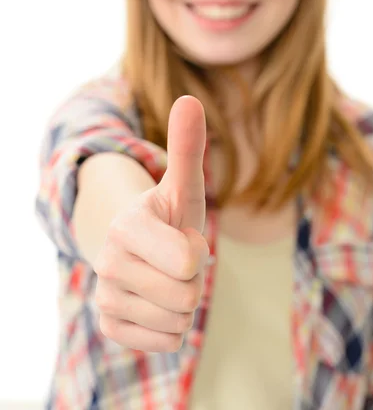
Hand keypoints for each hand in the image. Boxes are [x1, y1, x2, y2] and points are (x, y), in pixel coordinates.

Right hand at [93, 96, 208, 352]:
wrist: (140, 249)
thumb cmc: (169, 216)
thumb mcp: (183, 186)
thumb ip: (187, 147)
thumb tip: (189, 99)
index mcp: (128, 226)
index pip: (188, 260)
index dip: (198, 251)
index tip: (182, 238)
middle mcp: (108, 264)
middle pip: (188, 296)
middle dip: (192, 279)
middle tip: (176, 262)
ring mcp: (106, 298)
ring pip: (179, 322)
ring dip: (183, 303)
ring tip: (166, 279)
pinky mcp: (110, 327)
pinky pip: (167, 343)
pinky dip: (171, 326)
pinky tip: (156, 301)